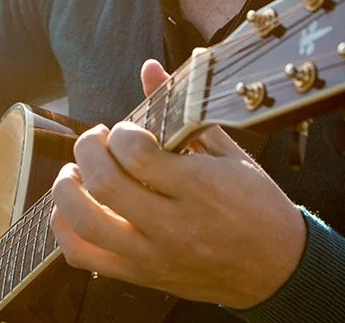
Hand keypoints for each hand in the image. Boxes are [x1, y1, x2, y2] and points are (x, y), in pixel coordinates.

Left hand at [48, 59, 306, 308]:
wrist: (279, 268)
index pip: (136, 154)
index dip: (120, 133)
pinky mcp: (142, 276)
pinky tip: (75, 207)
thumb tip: (149, 68)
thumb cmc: (258, 206)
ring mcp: (154, 255)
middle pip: (104, 185)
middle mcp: (174, 226)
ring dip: (68, 189)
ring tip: (78, 172)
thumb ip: (182, 110)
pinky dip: (65, 229)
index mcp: (201, 189)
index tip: (125, 130)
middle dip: (86, 150)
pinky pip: (84, 256)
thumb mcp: (229, 153)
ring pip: (84, 224)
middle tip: (96, 142)